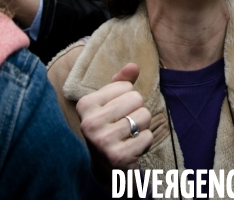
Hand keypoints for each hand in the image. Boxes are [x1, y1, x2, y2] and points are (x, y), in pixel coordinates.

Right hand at [77, 63, 152, 186]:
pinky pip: (147, 136)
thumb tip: (133, 66)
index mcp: (86, 104)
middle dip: (137, 110)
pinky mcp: (117, 157)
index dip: (127, 97)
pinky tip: (132, 148)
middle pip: (136, 98)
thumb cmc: (110, 126)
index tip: (116, 112)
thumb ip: (121, 81)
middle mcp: (90, 123)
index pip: (126, 86)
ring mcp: (103, 141)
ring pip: (144, 116)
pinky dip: (145, 141)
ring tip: (129, 135)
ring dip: (142, 126)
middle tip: (125, 124)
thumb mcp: (111, 101)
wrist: (105, 167)